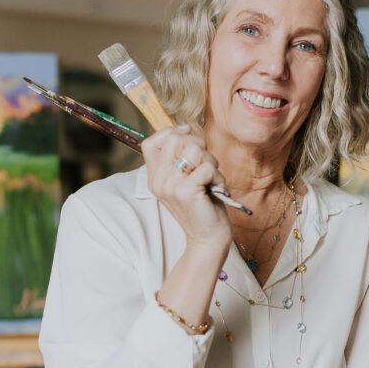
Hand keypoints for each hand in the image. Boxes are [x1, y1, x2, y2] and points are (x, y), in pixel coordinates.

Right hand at [143, 125, 231, 251]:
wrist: (207, 237)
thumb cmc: (202, 205)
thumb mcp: (185, 179)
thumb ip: (181, 158)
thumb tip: (185, 129)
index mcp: (155, 177)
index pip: (150, 142)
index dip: (171, 133)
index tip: (189, 136)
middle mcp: (158, 180)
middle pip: (175, 139)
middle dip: (198, 145)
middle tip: (206, 165)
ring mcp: (170, 186)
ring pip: (194, 150)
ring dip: (210, 161)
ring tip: (212, 178)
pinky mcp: (185, 192)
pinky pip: (207, 167)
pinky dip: (218, 176)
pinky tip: (216, 189)